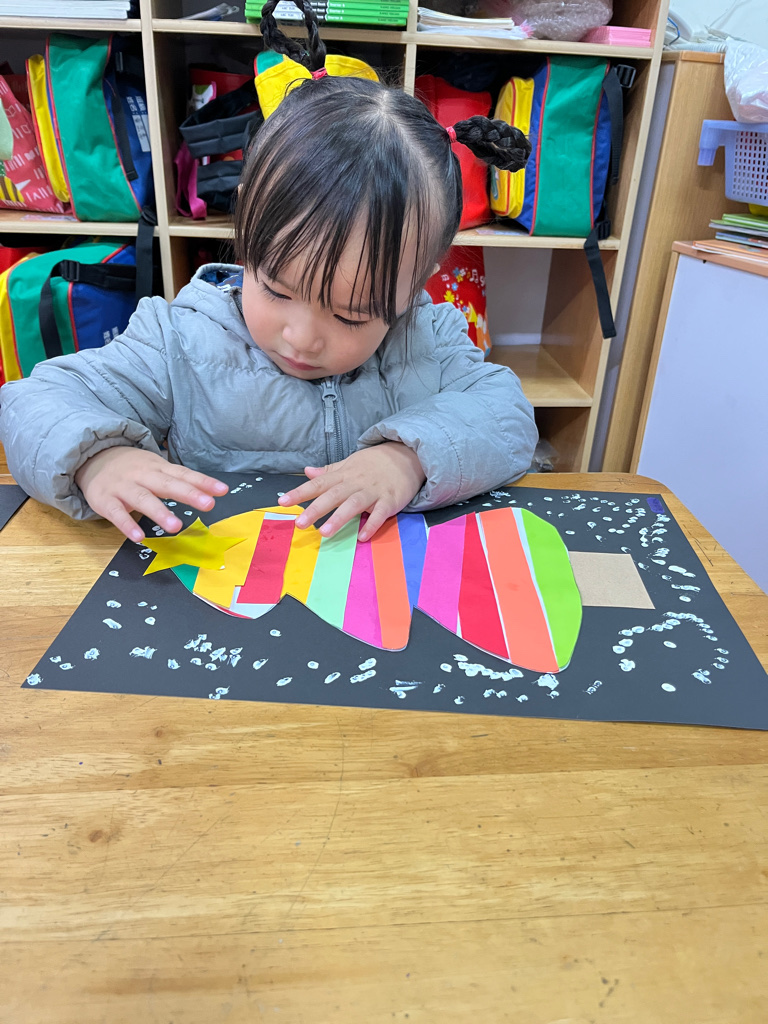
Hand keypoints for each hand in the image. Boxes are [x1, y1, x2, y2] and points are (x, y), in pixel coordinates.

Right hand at [74, 447, 227, 542]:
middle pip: (167, 484)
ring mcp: (123, 488)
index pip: (183, 474)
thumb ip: (181, 480)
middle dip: (188, 494)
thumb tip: (212, 492)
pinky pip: (116, 514)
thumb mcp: (157, 469)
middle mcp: (143, 476)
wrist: (92, 457)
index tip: (223, 491)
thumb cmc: (134, 468)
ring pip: (143, 499)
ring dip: (159, 512)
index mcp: (158, 468)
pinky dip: (126, 525)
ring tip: (176, 526)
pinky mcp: (105, 501)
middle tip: (208, 504)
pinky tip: (139, 537)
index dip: (203, 482)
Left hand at [278, 443, 425, 540]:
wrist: (406, 456)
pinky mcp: (390, 500)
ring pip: (354, 504)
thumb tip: (307, 472)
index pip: (318, 483)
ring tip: (324, 533)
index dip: (300, 492)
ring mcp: (373, 491)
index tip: (282, 502)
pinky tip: (362, 537)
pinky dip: (372, 524)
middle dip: (315, 509)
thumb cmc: (373, 464)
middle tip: (300, 524)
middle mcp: (355, 482)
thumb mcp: (349, 464)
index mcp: (343, 475)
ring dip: (339, 518)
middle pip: (333, 495)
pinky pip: (380, 513)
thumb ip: (329, 471)